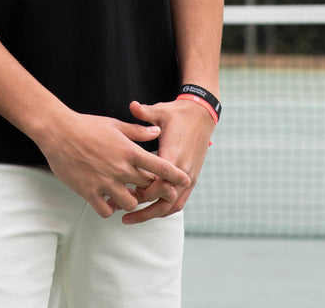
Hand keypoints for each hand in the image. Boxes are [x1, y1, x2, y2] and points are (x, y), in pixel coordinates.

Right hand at [37, 109, 190, 218]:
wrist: (58, 132)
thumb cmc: (87, 125)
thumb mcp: (114, 124)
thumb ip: (137, 131)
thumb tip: (156, 132)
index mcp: (128, 151)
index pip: (160, 166)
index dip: (175, 175)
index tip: (185, 180)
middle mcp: (120, 169)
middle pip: (147, 187)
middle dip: (150, 188)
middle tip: (146, 186)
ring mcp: (105, 182)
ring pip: (130, 203)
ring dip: (130, 200)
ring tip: (125, 194)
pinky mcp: (89, 192)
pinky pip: (107, 210)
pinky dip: (110, 208)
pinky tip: (107, 201)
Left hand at [120, 98, 214, 224]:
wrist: (202, 116)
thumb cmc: (178, 113)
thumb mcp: (161, 110)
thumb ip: (146, 112)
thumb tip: (132, 105)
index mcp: (174, 155)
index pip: (159, 182)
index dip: (142, 191)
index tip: (123, 194)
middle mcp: (183, 170)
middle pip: (165, 200)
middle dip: (144, 210)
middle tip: (122, 214)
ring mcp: (189, 177)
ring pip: (173, 205)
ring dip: (153, 214)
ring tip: (132, 218)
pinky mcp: (191, 179)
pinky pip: (179, 201)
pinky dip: (164, 209)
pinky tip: (149, 211)